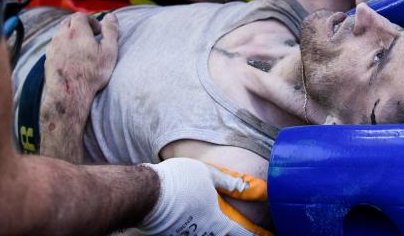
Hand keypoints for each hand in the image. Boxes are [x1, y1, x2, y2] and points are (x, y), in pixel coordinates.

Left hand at [41, 13, 118, 161]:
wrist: (69, 95)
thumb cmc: (91, 74)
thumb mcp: (109, 52)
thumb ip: (110, 31)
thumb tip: (111, 16)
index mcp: (77, 31)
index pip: (81, 16)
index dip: (91, 20)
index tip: (98, 31)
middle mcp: (61, 36)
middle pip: (68, 22)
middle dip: (79, 25)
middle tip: (89, 36)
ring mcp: (52, 48)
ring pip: (60, 34)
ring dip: (70, 36)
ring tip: (81, 48)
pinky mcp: (48, 59)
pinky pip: (55, 46)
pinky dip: (63, 46)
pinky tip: (71, 58)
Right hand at [138, 159, 271, 235]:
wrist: (144, 194)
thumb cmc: (177, 181)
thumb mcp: (208, 175)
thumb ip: (229, 183)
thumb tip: (248, 187)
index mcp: (217, 221)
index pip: (244, 233)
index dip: (259, 235)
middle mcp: (204, 234)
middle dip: (240, 235)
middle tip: (254, 232)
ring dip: (222, 233)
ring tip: (230, 227)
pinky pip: (195, 235)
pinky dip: (205, 231)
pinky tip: (204, 223)